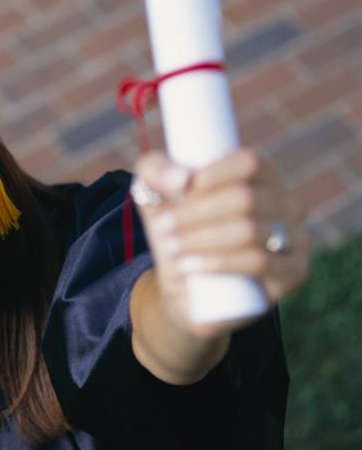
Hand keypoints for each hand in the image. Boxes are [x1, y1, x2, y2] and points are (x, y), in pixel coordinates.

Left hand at [133, 148, 309, 340]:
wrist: (184, 286)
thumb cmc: (176, 228)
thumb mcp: (154, 192)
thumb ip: (156, 170)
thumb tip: (181, 180)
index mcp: (259, 175)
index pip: (249, 162)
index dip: (212, 174)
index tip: (177, 190)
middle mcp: (284, 202)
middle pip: (245, 198)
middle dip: (195, 213)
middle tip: (163, 226)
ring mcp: (294, 237)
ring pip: (250, 230)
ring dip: (201, 239)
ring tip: (171, 248)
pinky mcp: (293, 271)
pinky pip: (261, 262)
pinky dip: (219, 262)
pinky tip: (190, 266)